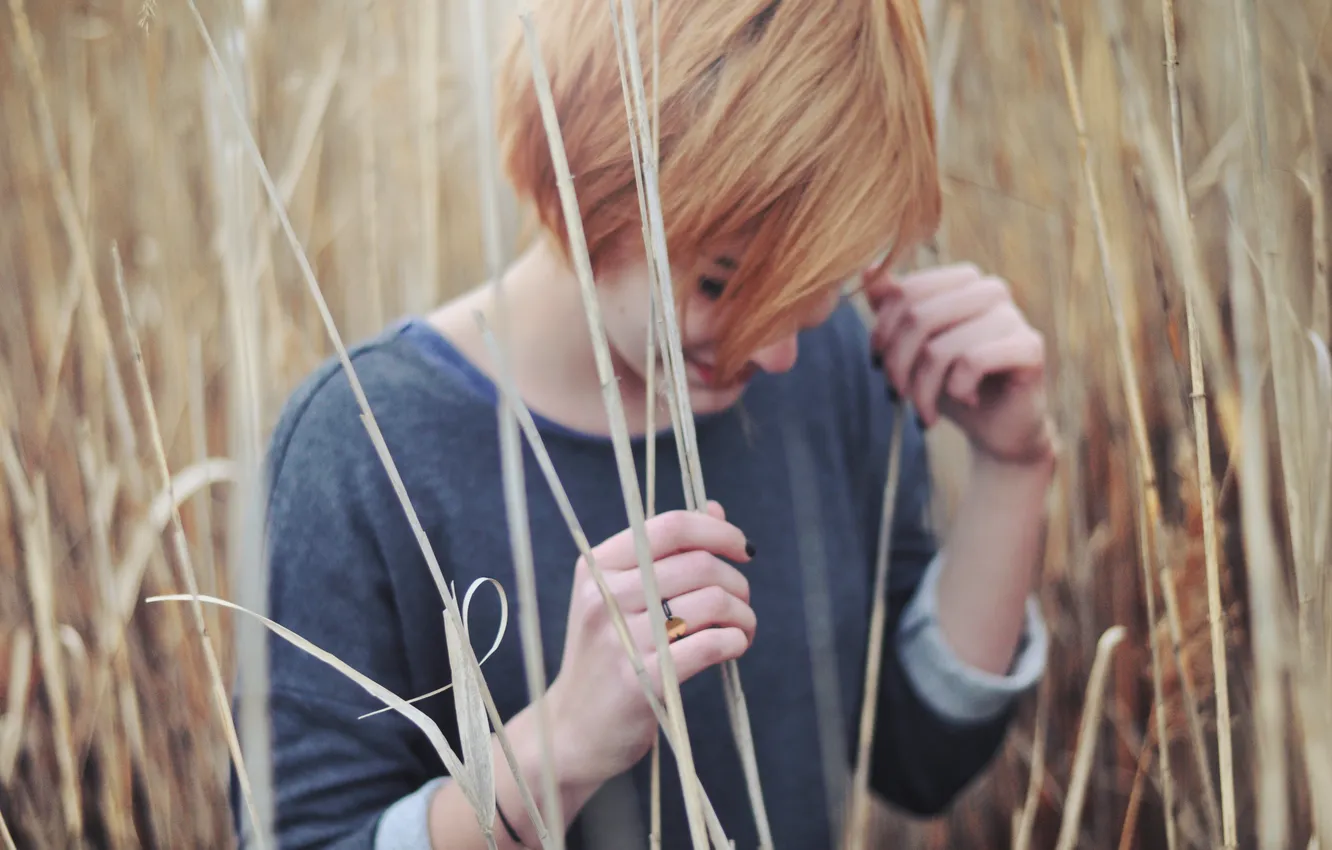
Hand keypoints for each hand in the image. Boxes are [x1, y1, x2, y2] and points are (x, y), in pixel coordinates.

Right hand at [545, 501, 755, 790]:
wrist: (572, 729)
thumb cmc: (606, 654)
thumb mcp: (619, 596)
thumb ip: (666, 552)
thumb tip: (715, 509)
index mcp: (597, 566)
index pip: (670, 526)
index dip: (718, 531)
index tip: (743, 549)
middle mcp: (603, 596)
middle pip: (699, 564)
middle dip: (736, 582)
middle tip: (741, 602)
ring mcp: (620, 639)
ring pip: (710, 603)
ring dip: (742, 615)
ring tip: (742, 629)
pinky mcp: (640, 680)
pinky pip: (709, 645)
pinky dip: (735, 642)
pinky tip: (734, 647)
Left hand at [865, 262, 1055, 464]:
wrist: (996, 426)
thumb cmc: (950, 382)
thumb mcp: (912, 346)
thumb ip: (892, 308)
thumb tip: (867, 270)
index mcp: (961, 281)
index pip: (904, 293)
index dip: (882, 333)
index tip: (879, 363)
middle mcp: (989, 289)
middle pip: (917, 317)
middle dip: (897, 365)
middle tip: (899, 394)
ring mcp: (1013, 315)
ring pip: (940, 348)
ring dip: (923, 390)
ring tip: (926, 409)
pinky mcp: (1030, 347)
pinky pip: (972, 362)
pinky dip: (958, 390)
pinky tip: (966, 399)